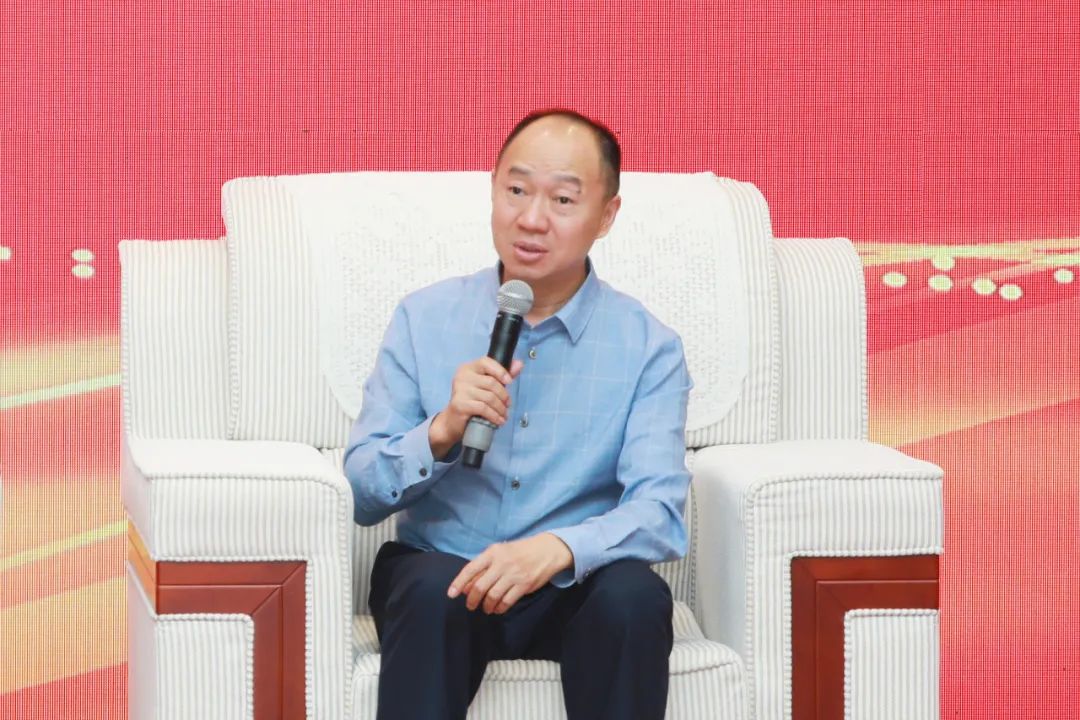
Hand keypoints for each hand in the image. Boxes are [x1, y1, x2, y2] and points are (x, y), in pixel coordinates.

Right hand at [429, 356, 524, 457]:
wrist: (453, 421)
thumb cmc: (471, 401)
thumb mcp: (486, 386)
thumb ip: (502, 374)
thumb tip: (519, 364)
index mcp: (468, 368)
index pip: (486, 362)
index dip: (500, 371)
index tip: (509, 382)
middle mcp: (462, 376)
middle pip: (491, 383)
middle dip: (504, 396)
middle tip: (507, 405)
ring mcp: (460, 390)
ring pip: (489, 397)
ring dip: (500, 408)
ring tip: (504, 414)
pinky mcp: (460, 404)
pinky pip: (483, 408)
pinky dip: (494, 416)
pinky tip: (498, 421)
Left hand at [447, 533, 573, 614]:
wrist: (546, 550)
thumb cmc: (519, 551)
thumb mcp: (500, 552)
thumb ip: (483, 567)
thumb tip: (466, 587)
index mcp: (492, 553)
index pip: (470, 569)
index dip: (458, 583)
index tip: (451, 594)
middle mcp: (501, 563)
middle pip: (480, 586)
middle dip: (472, 600)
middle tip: (471, 606)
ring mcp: (513, 574)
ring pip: (492, 596)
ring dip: (486, 606)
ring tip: (486, 608)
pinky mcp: (524, 585)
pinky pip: (507, 601)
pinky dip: (499, 608)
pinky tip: (498, 609)